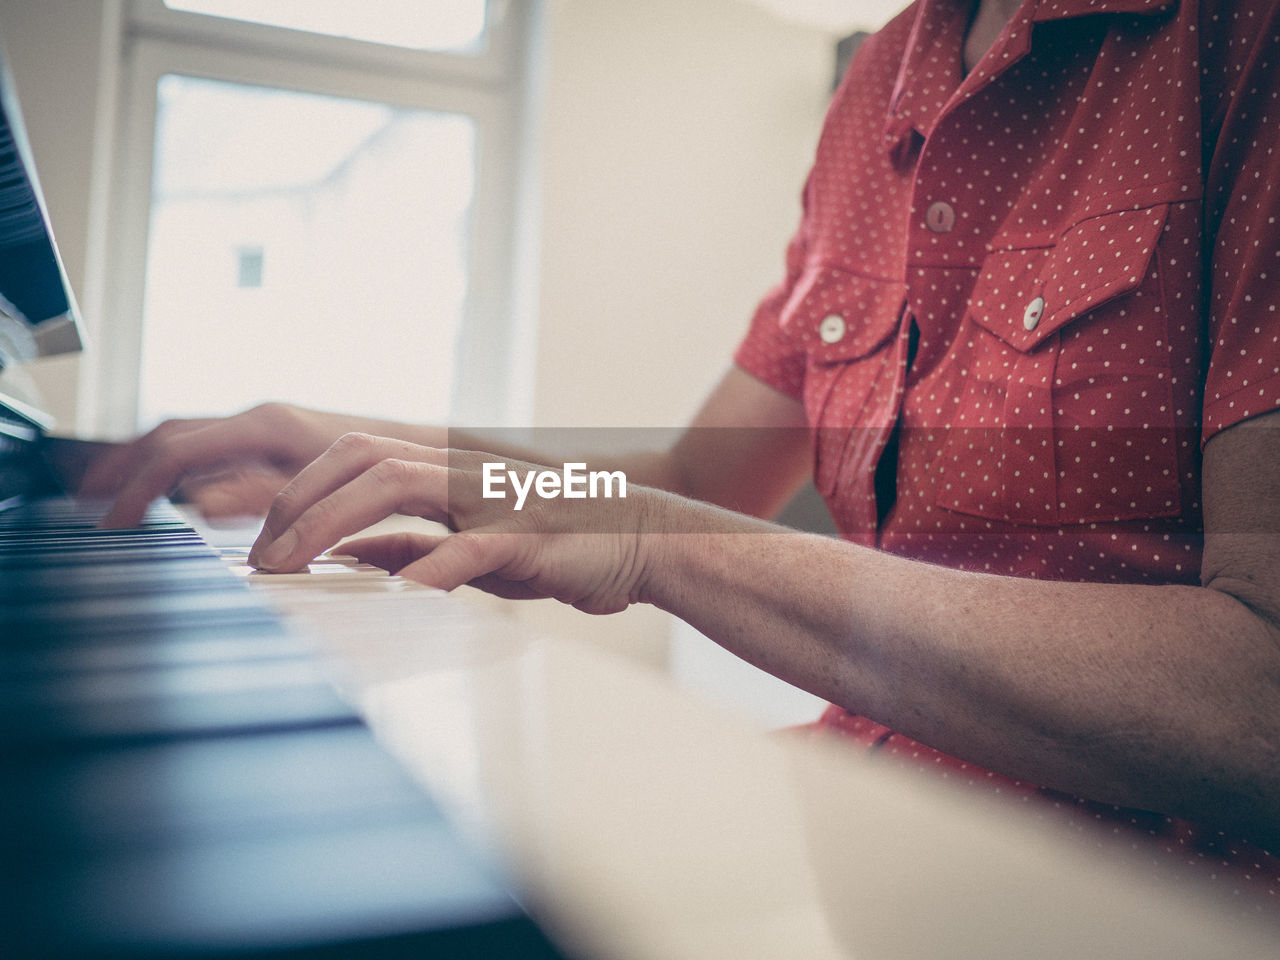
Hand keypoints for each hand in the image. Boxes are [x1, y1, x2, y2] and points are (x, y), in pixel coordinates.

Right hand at [80, 404, 418, 527]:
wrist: (431, 451)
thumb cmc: (390, 469)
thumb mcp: (327, 488)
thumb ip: (265, 496)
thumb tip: (201, 503)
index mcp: (268, 426)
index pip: (179, 450)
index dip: (139, 485)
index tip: (111, 519)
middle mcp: (263, 420)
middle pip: (174, 438)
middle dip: (129, 470)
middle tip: (92, 508)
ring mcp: (268, 428)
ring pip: (191, 440)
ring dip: (150, 467)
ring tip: (112, 499)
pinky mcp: (278, 442)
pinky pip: (213, 449)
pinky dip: (182, 468)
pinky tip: (172, 495)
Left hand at [247, 433, 657, 614]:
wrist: (643, 541)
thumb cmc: (559, 546)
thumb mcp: (472, 546)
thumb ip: (411, 544)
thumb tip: (344, 558)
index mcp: (447, 470)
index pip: (354, 456)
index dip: (299, 490)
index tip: (262, 542)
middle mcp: (462, 470)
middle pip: (360, 455)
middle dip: (296, 499)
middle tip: (259, 557)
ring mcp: (493, 495)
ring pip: (395, 481)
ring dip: (330, 522)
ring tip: (290, 568)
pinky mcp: (527, 532)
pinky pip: (464, 548)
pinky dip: (422, 572)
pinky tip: (389, 597)